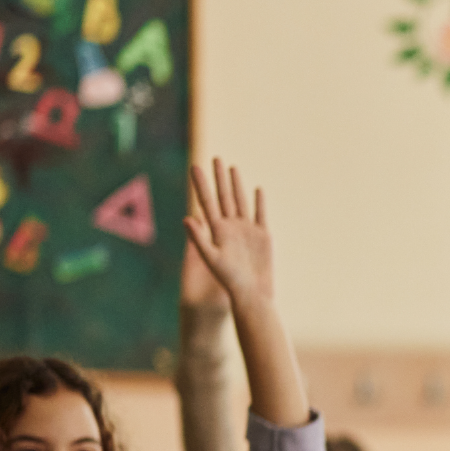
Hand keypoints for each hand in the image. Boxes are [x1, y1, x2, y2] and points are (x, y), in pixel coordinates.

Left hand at [183, 160, 276, 311]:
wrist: (253, 292)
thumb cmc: (229, 280)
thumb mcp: (212, 258)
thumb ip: (199, 238)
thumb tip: (187, 217)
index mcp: (216, 230)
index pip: (206, 201)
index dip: (200, 183)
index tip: (195, 166)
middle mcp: (230, 226)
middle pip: (223, 196)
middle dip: (219, 177)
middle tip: (215, 158)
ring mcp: (247, 230)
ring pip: (241, 201)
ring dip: (236, 184)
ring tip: (233, 167)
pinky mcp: (262, 235)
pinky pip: (260, 214)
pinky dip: (259, 201)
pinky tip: (257, 189)